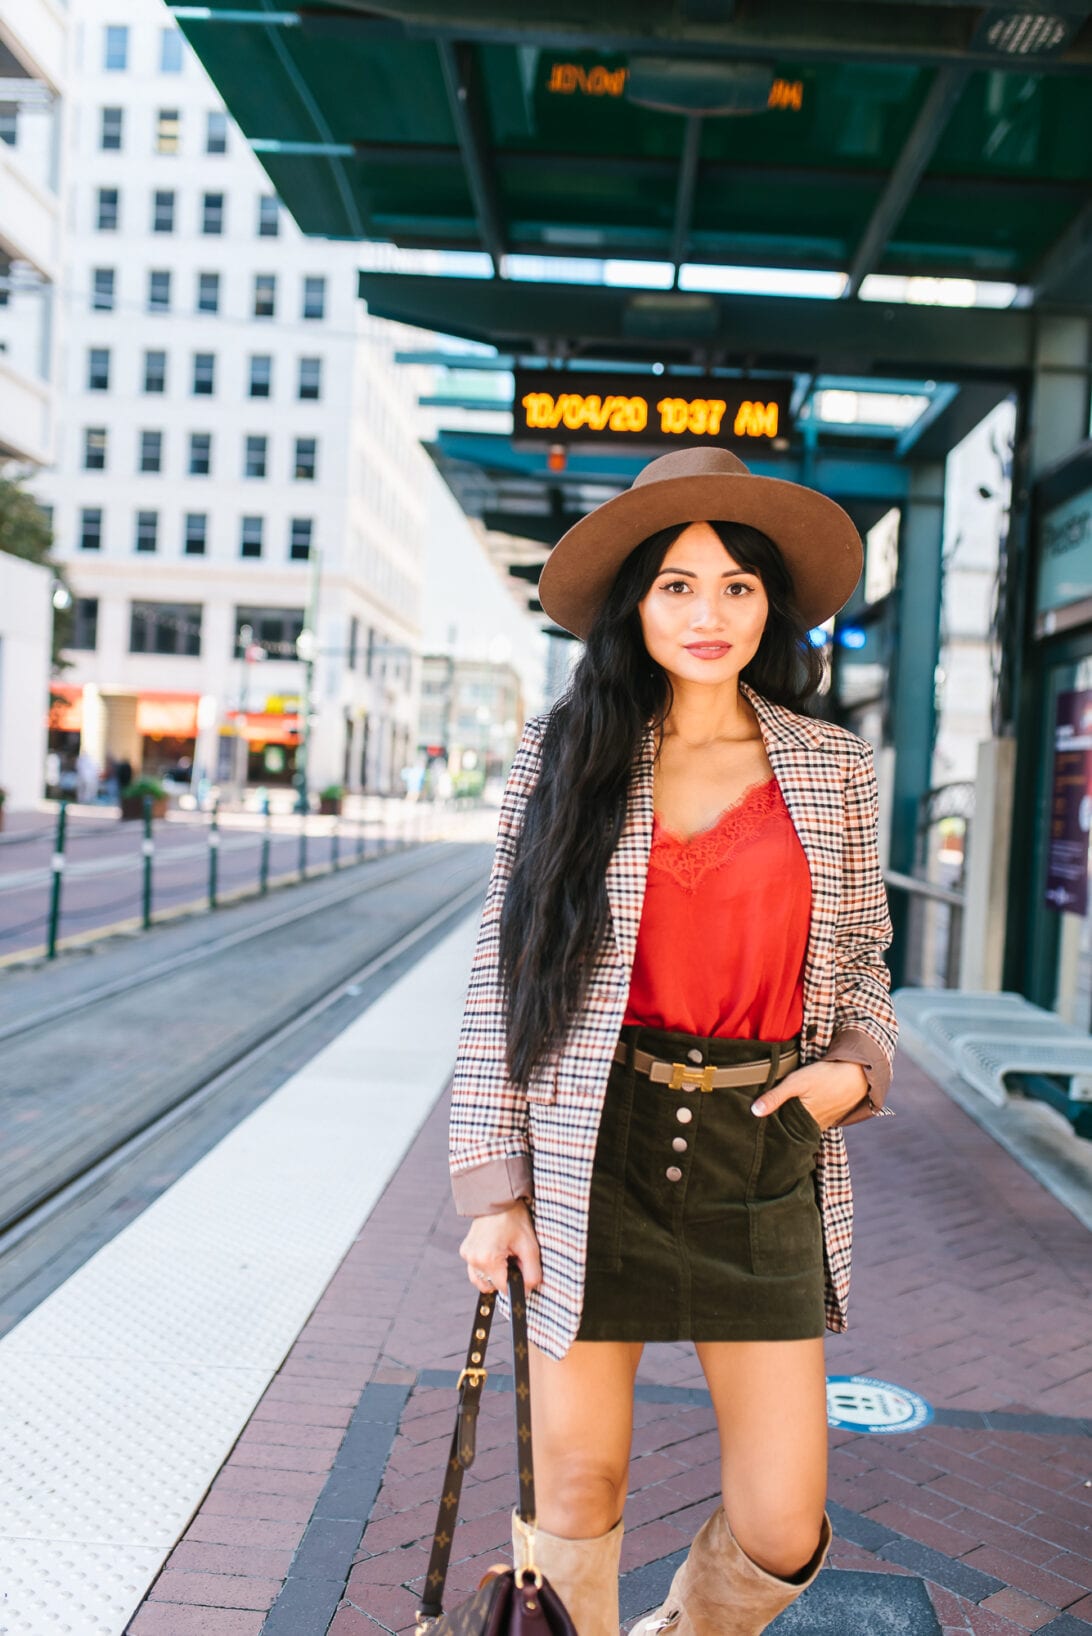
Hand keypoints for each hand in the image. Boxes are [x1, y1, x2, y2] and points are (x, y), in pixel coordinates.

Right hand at [459, 1200, 542, 1294]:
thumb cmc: (514, 1219)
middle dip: (505, 1277)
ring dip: (494, 1274)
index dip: (517, 1283)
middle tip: (513, 1256)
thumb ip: (532, 1273)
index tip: (521, 1268)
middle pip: (492, 1286)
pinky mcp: (465, 1251)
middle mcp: (473, 1259)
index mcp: (488, 1259)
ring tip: (504, 1254)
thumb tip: (528, 1291)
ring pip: (482, 1281)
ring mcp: (467, 1255)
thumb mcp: (529, 1246)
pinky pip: (476, 1270)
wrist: (497, 1198)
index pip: (504, 1290)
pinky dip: (486, 1267)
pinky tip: (495, 1252)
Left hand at [750, 1059, 868, 1131]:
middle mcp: (814, 1127)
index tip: (755, 1129)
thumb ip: (776, 1097)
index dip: (769, 1130)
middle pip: (791, 1130)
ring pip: (801, 1125)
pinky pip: (812, 1120)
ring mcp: (823, 1122)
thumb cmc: (826, 1076)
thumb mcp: (797, 1082)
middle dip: (779, 1128)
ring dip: (792, 1122)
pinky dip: (803, 1117)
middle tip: (762, 1124)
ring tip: (775, 1117)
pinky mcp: (828, 1115)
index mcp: (805, 1122)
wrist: (857, 1073)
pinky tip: (796, 1110)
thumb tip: (755, 1111)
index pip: (782, 1132)